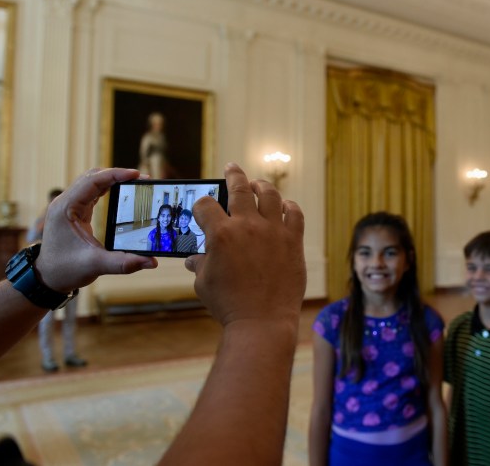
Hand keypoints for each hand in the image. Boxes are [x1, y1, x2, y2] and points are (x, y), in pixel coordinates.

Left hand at [35, 168, 157, 292]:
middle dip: (117, 174)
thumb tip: (151, 262)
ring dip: (112, 179)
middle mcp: (65, 203)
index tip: (136, 174)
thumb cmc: (64, 270)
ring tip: (135, 181)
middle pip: (93, 176)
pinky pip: (92, 192)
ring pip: (92, 182)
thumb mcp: (95, 266)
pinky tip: (122, 190)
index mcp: (65, 209)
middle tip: (141, 178)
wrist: (47, 277)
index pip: (92, 181)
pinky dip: (107, 188)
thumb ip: (124, 263)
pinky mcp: (75, 212)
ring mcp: (69, 206)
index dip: (115, 175)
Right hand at [185, 163, 306, 326]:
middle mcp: (247, 226)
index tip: (203, 208)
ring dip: (262, 186)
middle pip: (240, 188)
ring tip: (258, 184)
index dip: (201, 205)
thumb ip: (200, 264)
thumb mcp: (204, 283)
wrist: (262, 321)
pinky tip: (284, 206)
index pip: (206, 205)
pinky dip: (288, 206)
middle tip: (232, 168)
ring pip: (270, 194)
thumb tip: (194, 258)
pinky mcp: (293, 241)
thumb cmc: (229, 304)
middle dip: (234, 175)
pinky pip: (294, 213)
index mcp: (220, 234)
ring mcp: (273, 231)